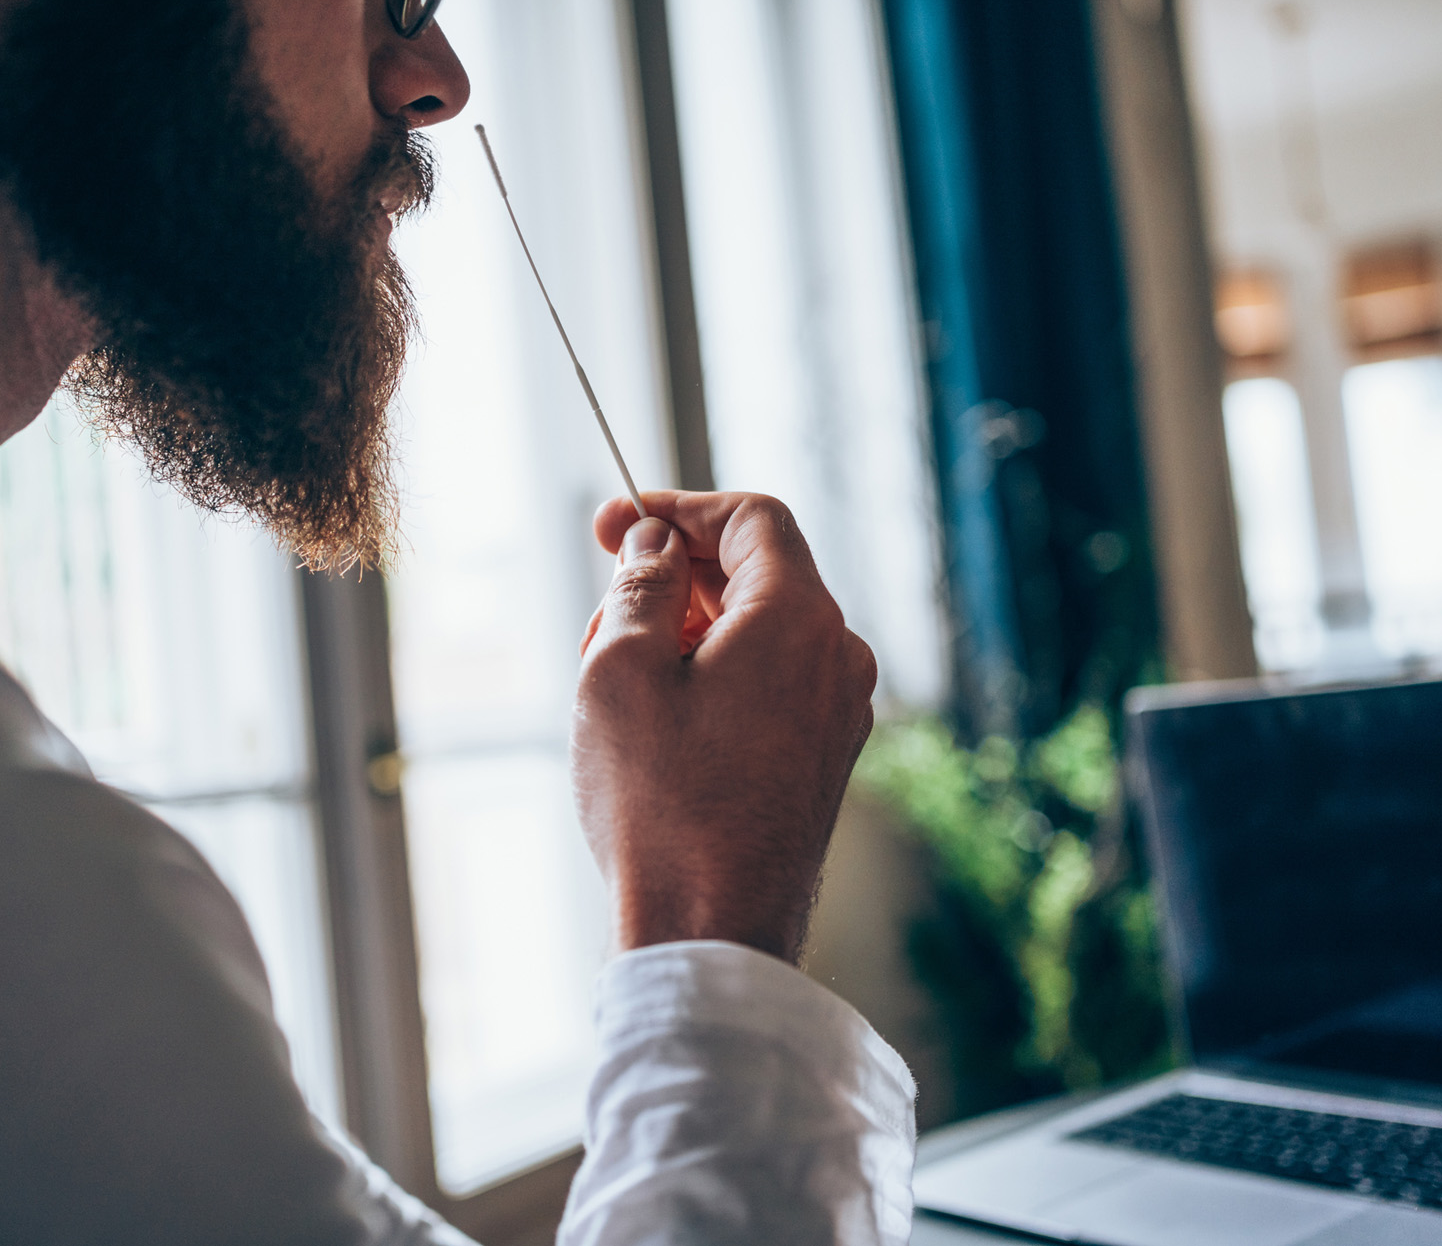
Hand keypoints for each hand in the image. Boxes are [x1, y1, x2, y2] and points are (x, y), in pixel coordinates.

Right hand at [572, 491, 878, 963]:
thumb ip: (642, 584)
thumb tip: (659, 545)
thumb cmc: (659, 804)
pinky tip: (656, 720)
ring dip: (687, 632)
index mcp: (800, 618)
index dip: (678, 507)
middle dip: (673, 575)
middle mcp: (838, 658)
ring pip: (759, 632)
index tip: (614, 523)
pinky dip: (716, 677)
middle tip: (602, 604)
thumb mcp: (619, 669)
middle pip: (757, 573)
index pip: (752, 517)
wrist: (712, 933)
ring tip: (612, 678)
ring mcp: (839, 714)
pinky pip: (771, 684)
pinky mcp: (824, 760)